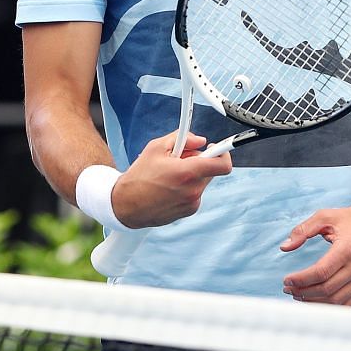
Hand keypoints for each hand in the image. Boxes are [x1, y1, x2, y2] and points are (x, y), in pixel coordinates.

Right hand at [110, 131, 232, 228]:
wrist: (126, 205)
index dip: (224, 153)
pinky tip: (170, 187)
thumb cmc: (139, 176)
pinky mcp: (189, 211)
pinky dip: (188, 187)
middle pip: (210, 169)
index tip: (218, 147)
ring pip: (202, 181)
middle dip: (200, 161)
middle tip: (181, 158)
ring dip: (193, 175)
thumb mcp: (156, 148)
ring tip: (170, 175)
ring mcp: (192, 203)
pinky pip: (196, 193)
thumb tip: (201, 141)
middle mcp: (193, 190)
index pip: (222, 164)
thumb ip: (184, 139)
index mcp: (188, 172)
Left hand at [280, 204, 350, 304]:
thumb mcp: (325, 216)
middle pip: (326, 289)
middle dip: (303, 292)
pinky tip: (316, 301)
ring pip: (336, 300)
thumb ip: (303, 230)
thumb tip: (285, 247)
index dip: (300, 279)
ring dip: (314, 301)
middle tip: (289, 289)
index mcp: (347, 249)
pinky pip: (348, 304)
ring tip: (299, 295)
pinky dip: (330, 306)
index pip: (320, 272)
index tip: (287, 280)